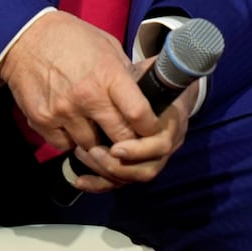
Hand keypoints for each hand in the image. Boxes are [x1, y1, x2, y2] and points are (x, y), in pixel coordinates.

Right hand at [0, 11, 157, 190]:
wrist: (25, 37)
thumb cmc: (70, 38)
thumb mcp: (107, 46)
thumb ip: (125, 74)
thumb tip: (146, 96)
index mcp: (108, 74)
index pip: (139, 114)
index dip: (150, 126)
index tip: (150, 128)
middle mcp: (86, 96)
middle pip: (120, 138)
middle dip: (127, 140)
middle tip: (126, 135)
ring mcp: (62, 111)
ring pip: (92, 146)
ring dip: (96, 140)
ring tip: (94, 125)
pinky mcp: (42, 121)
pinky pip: (64, 145)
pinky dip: (70, 139)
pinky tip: (70, 123)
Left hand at [75, 56, 197, 190]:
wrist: (164, 90)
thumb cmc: (152, 78)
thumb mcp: (149, 72)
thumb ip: (143, 75)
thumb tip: (140, 67)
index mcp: (172, 121)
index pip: (161, 144)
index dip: (138, 149)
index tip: (115, 147)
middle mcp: (166, 144)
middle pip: (148, 168)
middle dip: (120, 165)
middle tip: (94, 152)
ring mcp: (153, 157)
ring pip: (134, 176)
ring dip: (109, 172)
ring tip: (86, 156)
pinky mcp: (137, 165)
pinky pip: (121, 181)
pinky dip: (100, 183)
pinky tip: (80, 180)